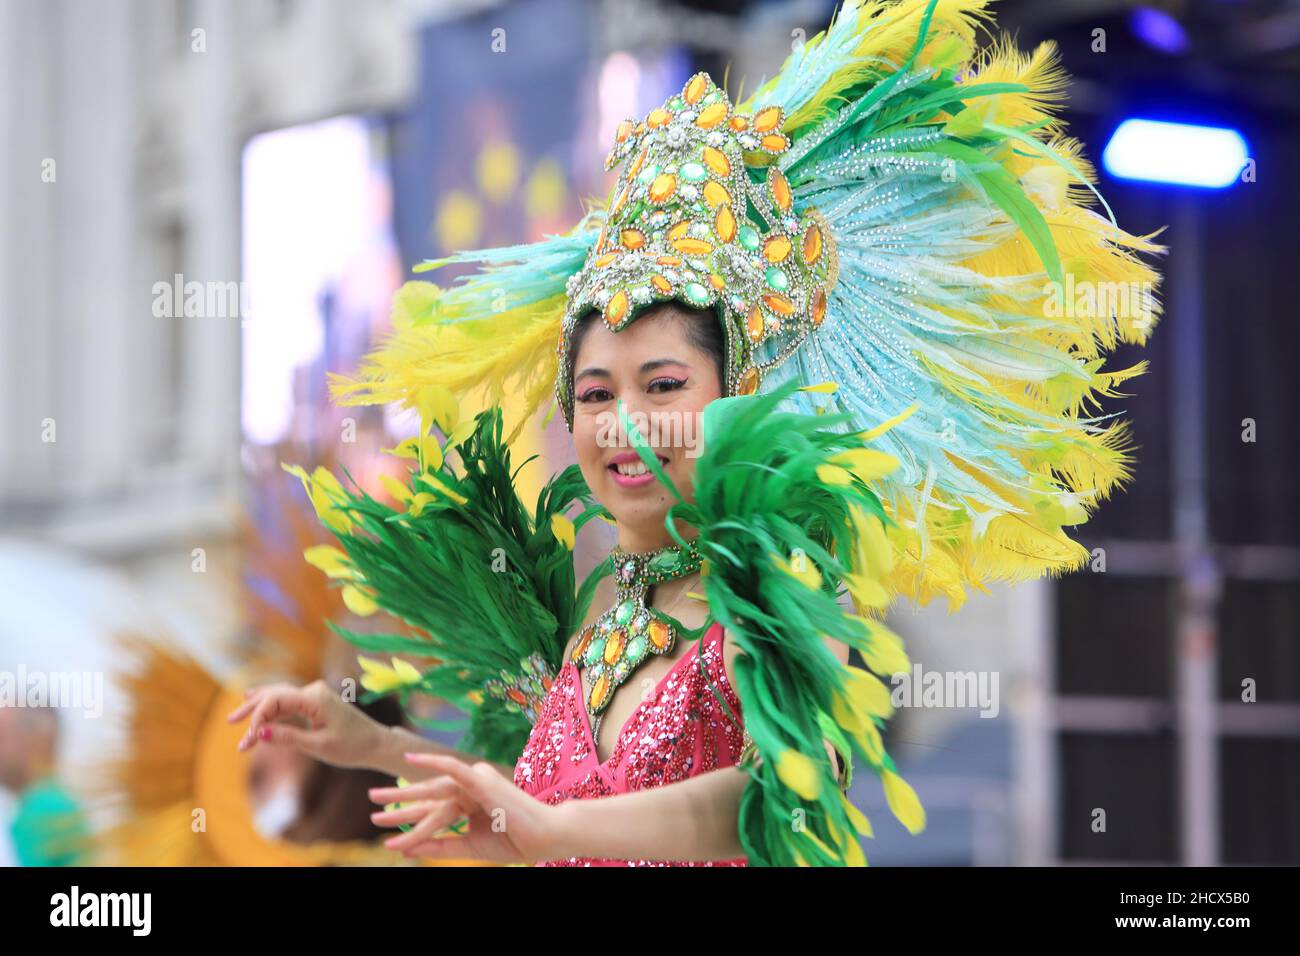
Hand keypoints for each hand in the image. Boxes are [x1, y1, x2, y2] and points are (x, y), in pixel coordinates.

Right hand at [226, 679, 383, 769]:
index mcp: (315, 698)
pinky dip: (272, 711)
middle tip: (230, 723)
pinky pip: (288, 703)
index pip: (276, 700)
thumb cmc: (351, 747)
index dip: (259, 718)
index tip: (250, 740)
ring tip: (235, 719)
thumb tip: (261, 733)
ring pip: (279, 698)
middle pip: (274, 694)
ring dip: (259, 710)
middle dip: (252, 711)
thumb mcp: (319, 746)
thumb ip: (289, 738)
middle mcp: (314, 691)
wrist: (376, 744)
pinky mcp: (316, 703)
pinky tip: (255, 706)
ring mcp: (315, 695)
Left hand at [368, 753, 569, 863]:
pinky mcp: (481, 779)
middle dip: (399, 801)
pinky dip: (433, 762)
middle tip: (372, 804)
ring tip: (377, 797)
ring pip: (433, 787)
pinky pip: (453, 767)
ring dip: (404, 793)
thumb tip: (407, 848)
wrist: (544, 836)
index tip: (385, 828)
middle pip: (428, 795)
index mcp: (470, 801)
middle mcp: (470, 787)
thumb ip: (440, 845)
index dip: (409, 818)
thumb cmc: (514, 840)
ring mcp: (475, 781)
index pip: (433, 809)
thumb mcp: (469, 846)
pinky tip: (411, 760)